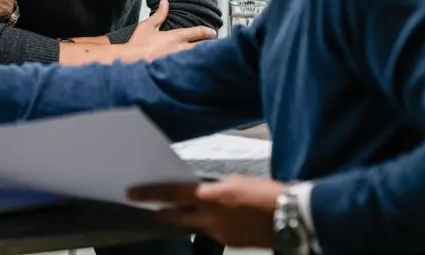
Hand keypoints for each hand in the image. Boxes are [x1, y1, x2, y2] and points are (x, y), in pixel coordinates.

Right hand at [125, 0, 215, 60]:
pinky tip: (196, 69)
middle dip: (210, 46)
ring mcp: (179, 62)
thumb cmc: (138, 45)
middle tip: (214, 46)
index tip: (213, 33)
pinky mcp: (175, 72)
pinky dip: (194, 67)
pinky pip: (189, 69)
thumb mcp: (147, 26)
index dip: (208, 32)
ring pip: (197, 59)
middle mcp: (180, 49)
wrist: (130, 62)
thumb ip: (159, 15)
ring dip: (203, 57)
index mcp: (175, 37)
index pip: (198, 32)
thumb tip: (165, 2)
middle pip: (202, 47)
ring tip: (208, 58)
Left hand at [127, 175, 284, 247]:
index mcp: (211, 196)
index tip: (132, 194)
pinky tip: (221, 219)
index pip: (172, 193)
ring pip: (195, 225)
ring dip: (191, 218)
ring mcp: (219, 233)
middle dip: (165, 213)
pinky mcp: (230, 242)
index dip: (150, 194)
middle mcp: (210, 217)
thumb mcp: (236, 181)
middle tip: (155, 210)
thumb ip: (215, 188)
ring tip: (196, 210)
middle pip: (177, 216)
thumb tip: (205, 192)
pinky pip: (212, 232)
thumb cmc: (266, 193)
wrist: (292, 216)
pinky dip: (210, 225)